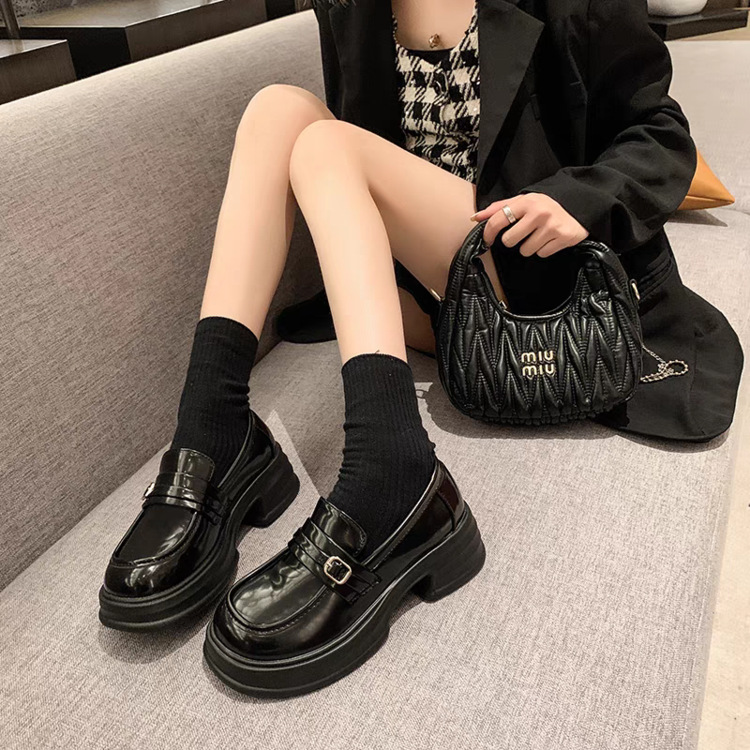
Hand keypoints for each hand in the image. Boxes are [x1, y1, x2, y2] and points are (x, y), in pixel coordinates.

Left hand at [471, 193, 588, 257]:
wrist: (580, 205)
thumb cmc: (546, 204)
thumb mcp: (525, 200)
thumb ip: (500, 208)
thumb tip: (476, 217)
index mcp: (527, 202)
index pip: (498, 220)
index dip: (488, 232)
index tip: (488, 239)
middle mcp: (539, 213)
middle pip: (509, 241)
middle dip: (513, 240)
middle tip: (523, 233)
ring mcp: (552, 226)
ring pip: (525, 250)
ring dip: (529, 246)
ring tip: (539, 235)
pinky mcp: (563, 238)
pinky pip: (542, 254)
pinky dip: (543, 249)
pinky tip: (550, 239)